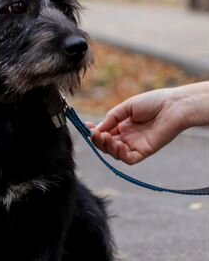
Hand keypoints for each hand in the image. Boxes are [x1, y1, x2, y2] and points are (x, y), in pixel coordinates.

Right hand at [86, 83, 208, 164]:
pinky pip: (127, 159)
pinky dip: (119, 154)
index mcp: (123, 125)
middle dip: (98, 140)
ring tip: (105, 137)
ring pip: (114, 153)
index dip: (95, 132)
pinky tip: (118, 144)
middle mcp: (127, 137)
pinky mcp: (143, 152)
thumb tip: (97, 129)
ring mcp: (135, 145)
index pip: (105, 133)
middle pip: (107, 145)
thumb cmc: (153, 102)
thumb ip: (111, 118)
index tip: (87, 126)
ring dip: (107, 147)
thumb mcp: (126, 107)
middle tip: (94, 133)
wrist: (173, 106)